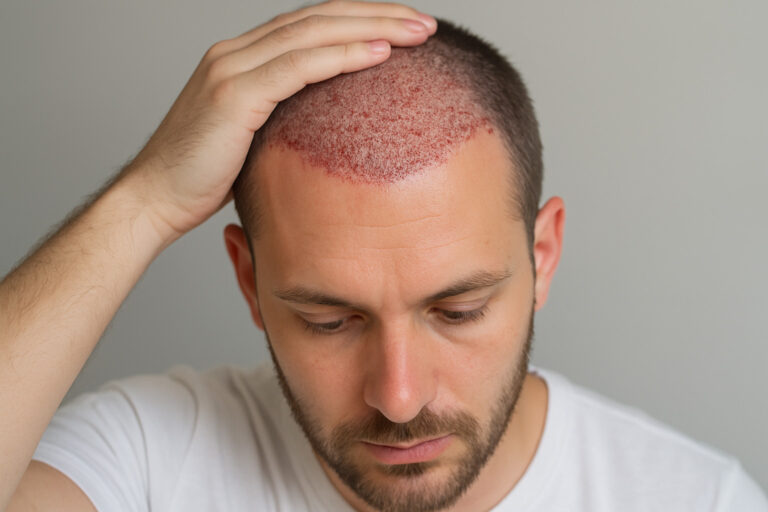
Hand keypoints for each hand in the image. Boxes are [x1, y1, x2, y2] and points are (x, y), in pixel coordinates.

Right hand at [122, 0, 436, 241]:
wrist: (155, 199)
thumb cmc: (204, 179)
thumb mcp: (252, 140)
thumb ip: (284, 121)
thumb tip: (326, 133)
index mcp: (242, 59)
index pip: (310, 26)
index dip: (359, 20)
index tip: (402, 27)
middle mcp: (236, 53)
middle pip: (318, 18)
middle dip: (377, 14)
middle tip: (424, 22)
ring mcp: (233, 68)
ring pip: (314, 33)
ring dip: (372, 27)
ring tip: (417, 31)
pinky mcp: (234, 94)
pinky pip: (300, 66)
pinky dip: (343, 55)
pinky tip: (381, 52)